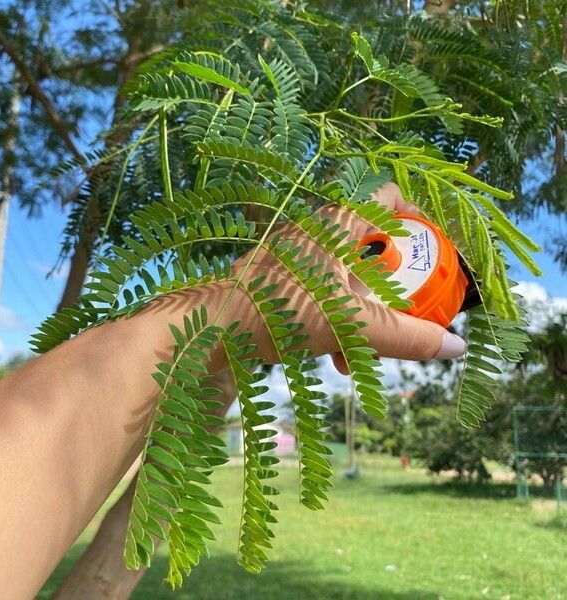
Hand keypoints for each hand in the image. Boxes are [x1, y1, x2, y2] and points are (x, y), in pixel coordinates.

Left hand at [229, 182, 466, 371]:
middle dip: (388, 290)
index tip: (430, 246)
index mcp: (337, 224)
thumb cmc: (282, 311)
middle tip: (398, 315)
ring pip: (345, 278)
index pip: (387, 197)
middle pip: (370, 249)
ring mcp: (293, 254)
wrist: (213, 328)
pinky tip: (334, 356)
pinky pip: (320, 291)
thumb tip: (456, 348)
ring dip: (360, 315)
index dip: (416, 215)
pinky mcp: (278, 278)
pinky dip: (334, 319)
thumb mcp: (352, 324)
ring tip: (360, 355)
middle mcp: (315, 231)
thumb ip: (405, 337)